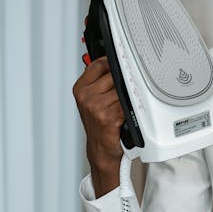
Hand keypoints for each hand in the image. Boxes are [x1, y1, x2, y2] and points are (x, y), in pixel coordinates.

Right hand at [72, 56, 123, 194]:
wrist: (101, 149)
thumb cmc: (99, 124)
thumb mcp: (92, 100)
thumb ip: (100, 81)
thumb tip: (117, 63)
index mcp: (81, 89)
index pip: (99, 64)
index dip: (113, 62)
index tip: (122, 64)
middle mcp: (86, 96)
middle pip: (114, 74)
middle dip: (124, 82)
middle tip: (127, 91)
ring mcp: (96, 106)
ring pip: (123, 89)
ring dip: (129, 96)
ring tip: (126, 105)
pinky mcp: (108, 117)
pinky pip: (127, 103)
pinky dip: (131, 107)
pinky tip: (128, 114)